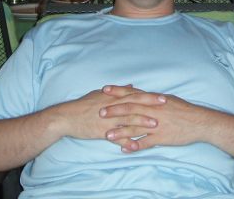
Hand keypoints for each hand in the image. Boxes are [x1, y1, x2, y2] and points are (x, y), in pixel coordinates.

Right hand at [49, 85, 163, 140]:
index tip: (163, 97)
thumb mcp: (100, 94)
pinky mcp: (102, 132)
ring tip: (156, 125)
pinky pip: (117, 138)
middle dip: (151, 106)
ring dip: (142, 122)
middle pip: (135, 105)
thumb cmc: (84, 105)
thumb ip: (118, 91)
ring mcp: (108, 120)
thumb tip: (131, 86)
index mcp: (113, 97)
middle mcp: (113, 107)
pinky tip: (137, 146)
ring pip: (128, 120)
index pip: (135, 95)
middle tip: (166, 106)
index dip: (149, 96)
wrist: (67, 117)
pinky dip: (127, 142)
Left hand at [101, 92, 212, 152]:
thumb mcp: (167, 99)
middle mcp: (153, 110)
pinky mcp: (161, 137)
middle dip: (114, 110)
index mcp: (153, 100)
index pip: (132, 93)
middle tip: (99, 111)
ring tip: (107, 135)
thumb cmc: (183, 110)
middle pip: (130, 109)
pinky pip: (146, 142)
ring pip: (135, 127)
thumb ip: (151, 98)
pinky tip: (124, 149)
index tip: (104, 89)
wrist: (199, 122)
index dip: (117, 91)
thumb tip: (139, 93)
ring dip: (120, 132)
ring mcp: (157, 124)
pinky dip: (135, 146)